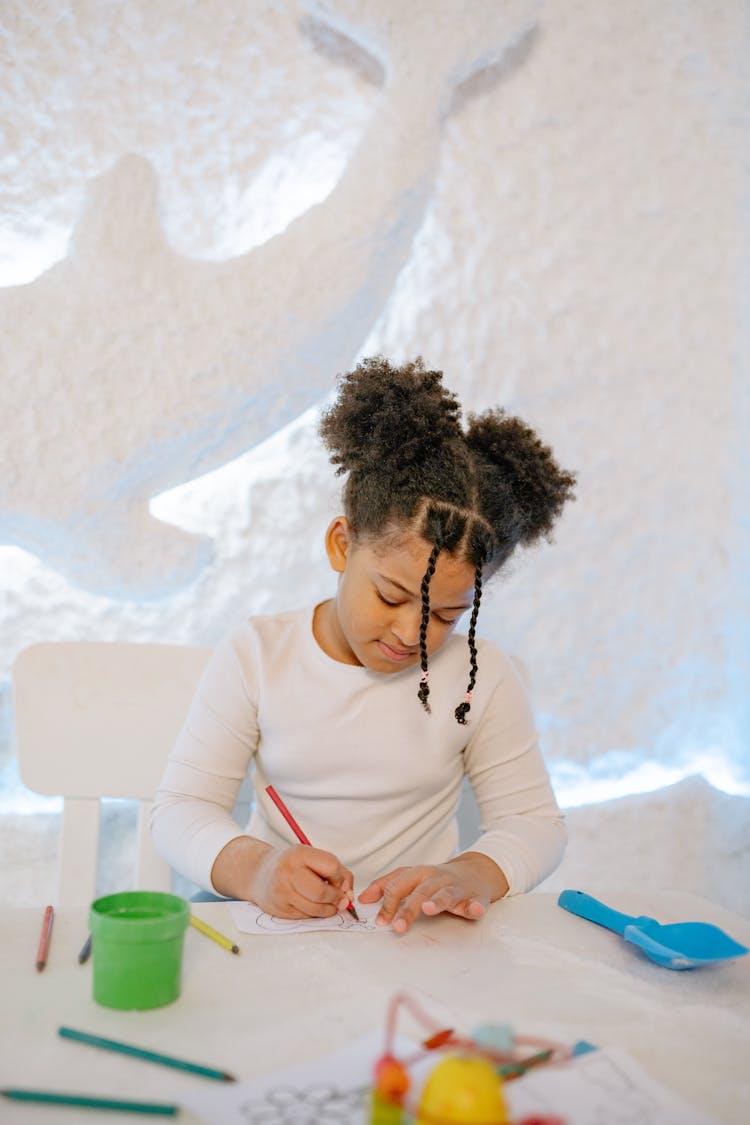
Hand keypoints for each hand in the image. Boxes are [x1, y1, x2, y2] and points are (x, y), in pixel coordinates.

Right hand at [251, 844, 355, 918]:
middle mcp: (287, 872)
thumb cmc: (293, 865)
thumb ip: (337, 872)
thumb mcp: (313, 858)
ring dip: (328, 910)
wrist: (259, 874)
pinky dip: (315, 914)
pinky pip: (306, 917)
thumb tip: (349, 895)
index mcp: (299, 854)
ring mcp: (281, 892)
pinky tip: (312, 905)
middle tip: (339, 898)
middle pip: (322, 892)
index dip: (341, 878)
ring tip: (329, 903)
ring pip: (315, 909)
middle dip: (335, 898)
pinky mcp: (278, 910)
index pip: (331, 866)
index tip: (340, 881)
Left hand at [358, 853, 507, 934]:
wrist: (475, 872)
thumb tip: (362, 899)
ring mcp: (456, 888)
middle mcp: (437, 879)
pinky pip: (475, 903)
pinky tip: (474, 910)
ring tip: (429, 909)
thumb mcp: (411, 877)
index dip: (388, 904)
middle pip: (420, 892)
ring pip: (446, 894)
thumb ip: (387, 886)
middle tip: (398, 927)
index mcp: (419, 874)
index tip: (380, 921)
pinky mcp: (475, 897)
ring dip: (437, 901)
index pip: (399, 886)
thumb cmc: (437, 878)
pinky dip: (474, 907)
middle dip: (409, 909)